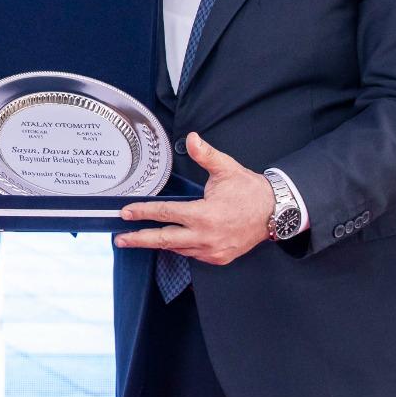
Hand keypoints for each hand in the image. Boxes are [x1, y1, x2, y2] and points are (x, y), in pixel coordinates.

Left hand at [114, 132, 274, 265]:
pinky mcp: (219, 257)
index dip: (143, 212)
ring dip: (159, 243)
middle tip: (120, 239)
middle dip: (139, 239)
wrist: (275, 212)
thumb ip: (205, 154)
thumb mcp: (226, 169)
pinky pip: (192, 254)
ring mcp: (213, 250)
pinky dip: (180, 247)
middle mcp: (206, 236)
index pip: (165, 214)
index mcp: (204, 215)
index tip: (126, 212)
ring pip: (178, 248)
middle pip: (164, 240)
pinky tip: (170, 241)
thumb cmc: (250, 190)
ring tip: (140, 239)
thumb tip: (192, 139)